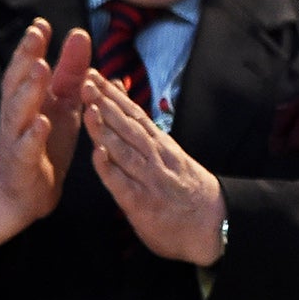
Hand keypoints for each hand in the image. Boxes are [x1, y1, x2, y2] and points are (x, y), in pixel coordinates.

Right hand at [0, 20, 90, 252]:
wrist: (21, 190)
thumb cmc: (42, 140)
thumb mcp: (61, 102)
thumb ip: (69, 70)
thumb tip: (79, 33)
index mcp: (27, 98)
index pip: (26, 66)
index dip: (32, 45)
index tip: (42, 23)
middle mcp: (16, 114)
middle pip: (16, 83)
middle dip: (25, 58)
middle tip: (35, 36)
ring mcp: (16, 139)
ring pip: (17, 112)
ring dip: (28, 90)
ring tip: (40, 69)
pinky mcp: (21, 164)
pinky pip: (25, 149)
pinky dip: (33, 136)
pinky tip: (42, 123)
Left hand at [83, 71, 226, 265]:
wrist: (212, 224)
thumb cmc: (186, 189)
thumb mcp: (168, 154)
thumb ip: (145, 133)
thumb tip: (125, 102)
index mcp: (160, 144)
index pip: (134, 114)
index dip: (113, 94)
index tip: (95, 75)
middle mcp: (155, 156)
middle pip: (127, 125)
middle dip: (105, 103)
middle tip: (86, 81)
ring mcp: (149, 179)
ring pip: (124, 149)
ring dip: (105, 128)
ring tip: (89, 108)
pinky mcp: (142, 204)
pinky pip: (123, 184)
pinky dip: (110, 168)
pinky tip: (97, 153)